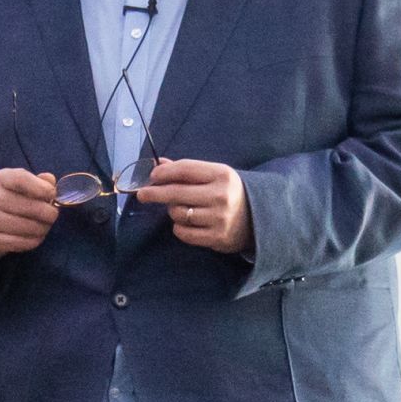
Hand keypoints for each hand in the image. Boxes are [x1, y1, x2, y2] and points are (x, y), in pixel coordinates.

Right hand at [0, 166, 63, 256]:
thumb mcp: (21, 184)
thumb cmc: (10, 198)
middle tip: (52, 215)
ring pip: (32, 227)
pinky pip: (25, 243)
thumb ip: (39, 181)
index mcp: (0, 179)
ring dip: (44, 228)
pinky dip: (36, 240)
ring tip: (43, 225)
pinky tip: (34, 235)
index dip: (43, 188)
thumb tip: (51, 181)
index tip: (52, 195)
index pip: (22, 179)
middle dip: (50, 213)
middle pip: (34, 207)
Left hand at [138, 159, 253, 258]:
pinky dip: (179, 228)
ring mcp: (219, 218)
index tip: (152, 176)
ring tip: (181, 209)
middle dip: (155, 193)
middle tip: (142, 194)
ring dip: (173, 211)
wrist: (258, 219)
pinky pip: (183, 233)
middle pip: (176, 192)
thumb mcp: (215, 176)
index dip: (164, 173)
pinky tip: (186, 223)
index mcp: (221, 175)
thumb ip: (187, 171)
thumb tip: (158, 164)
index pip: (184, 170)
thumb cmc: (230, 194)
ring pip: (178, 213)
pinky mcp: (216, 237)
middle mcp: (221, 195)